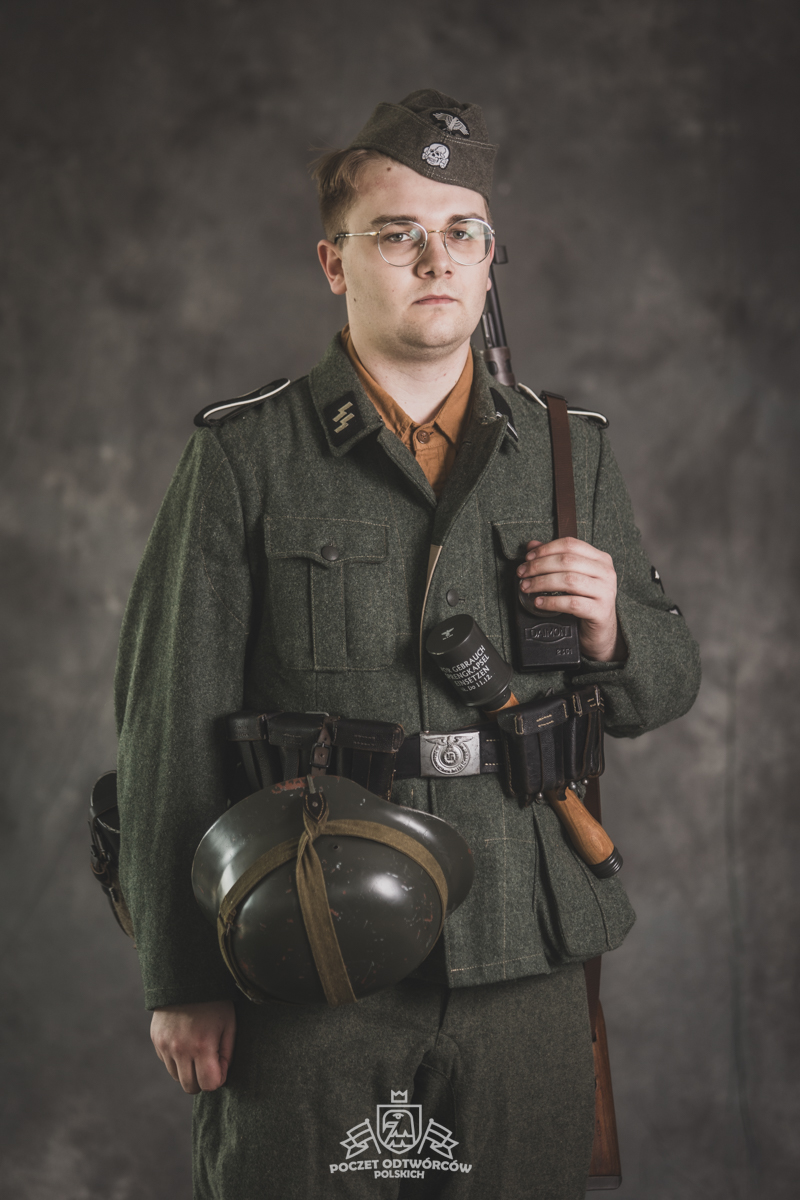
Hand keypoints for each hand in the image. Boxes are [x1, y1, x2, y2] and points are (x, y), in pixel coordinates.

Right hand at [150, 1000, 235, 1093]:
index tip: (220, 1065)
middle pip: (190, 1086)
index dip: (217, 1079)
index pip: (208, 1085)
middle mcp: (180, 1049)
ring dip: (188, 1070)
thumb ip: (227, 1054)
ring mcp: (165, 1045)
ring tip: (197, 1049)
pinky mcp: (156, 1040)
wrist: (187, 978)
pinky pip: (167, 1061)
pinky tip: (185, 1039)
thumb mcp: (229, 1024)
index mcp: (202, 1046)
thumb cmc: (214, 1002)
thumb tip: (221, 1077)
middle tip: (209, 1063)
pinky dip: (176, 1058)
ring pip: (177, 1076)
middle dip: (201, 1080)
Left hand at [516, 537, 625, 662]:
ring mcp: (605, 592)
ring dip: (542, 583)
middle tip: (522, 573)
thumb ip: (554, 559)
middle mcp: (606, 572)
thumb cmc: (585, 601)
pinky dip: (552, 602)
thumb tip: (532, 545)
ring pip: (569, 580)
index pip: (570, 544)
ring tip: (527, 587)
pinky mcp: (600, 611)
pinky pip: (572, 603)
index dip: (546, 549)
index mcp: (600, 559)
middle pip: (567, 561)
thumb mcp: (571, 577)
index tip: (528, 557)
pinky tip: (539, 602)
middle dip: (539, 566)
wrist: (601, 631)